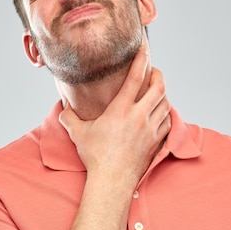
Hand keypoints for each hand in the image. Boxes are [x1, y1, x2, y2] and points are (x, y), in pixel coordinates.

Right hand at [59, 46, 171, 182]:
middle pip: (159, 87)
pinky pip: (168, 121)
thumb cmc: (95, 156)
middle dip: (158, 74)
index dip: (141, 60)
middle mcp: (139, 116)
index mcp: (120, 110)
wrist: (112, 181)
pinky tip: (160, 112)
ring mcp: (150, 129)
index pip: (136, 78)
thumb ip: (68, 117)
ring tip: (155, 90)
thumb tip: (62, 108)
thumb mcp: (78, 133)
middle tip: (152, 71)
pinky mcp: (156, 141)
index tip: (145, 49)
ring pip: (166, 103)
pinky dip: (166, 112)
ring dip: (162, 93)